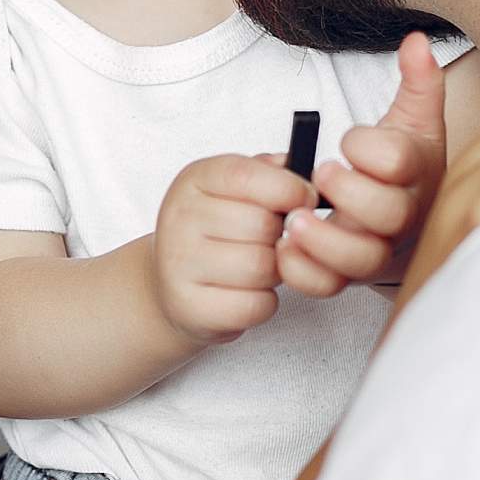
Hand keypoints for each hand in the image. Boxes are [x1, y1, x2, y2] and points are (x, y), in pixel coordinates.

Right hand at [148, 153, 316, 343]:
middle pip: (263, 226)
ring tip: (257, 267)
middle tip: (270, 242)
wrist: (171, 283)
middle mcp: (180, 218)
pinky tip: (246, 293)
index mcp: (194, 180)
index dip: (289, 189)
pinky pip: (255, 305)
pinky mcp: (188, 306)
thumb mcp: (234, 190)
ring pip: (263, 267)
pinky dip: (263, 302)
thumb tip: (308, 174)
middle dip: (281, 237)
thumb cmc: (215, 232)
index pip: (246, 176)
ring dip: (275, 272)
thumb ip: (270, 173)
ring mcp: (178, 264)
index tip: (305, 200)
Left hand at [276, 32, 447, 296]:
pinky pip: (329, 286)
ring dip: (323, 243)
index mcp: (416, 172)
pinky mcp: (348, 275)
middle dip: (351, 196)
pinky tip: (283, 248)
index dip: (371, 149)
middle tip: (320, 176)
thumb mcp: (413, 124)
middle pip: (389, 216)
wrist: (404, 224)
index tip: (347, 139)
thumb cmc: (403, 171)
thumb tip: (416, 42)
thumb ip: (417, 84)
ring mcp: (376, 250)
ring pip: (360, 260)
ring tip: (292, 223)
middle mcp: (401, 216)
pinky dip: (303, 272)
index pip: (401, 161)